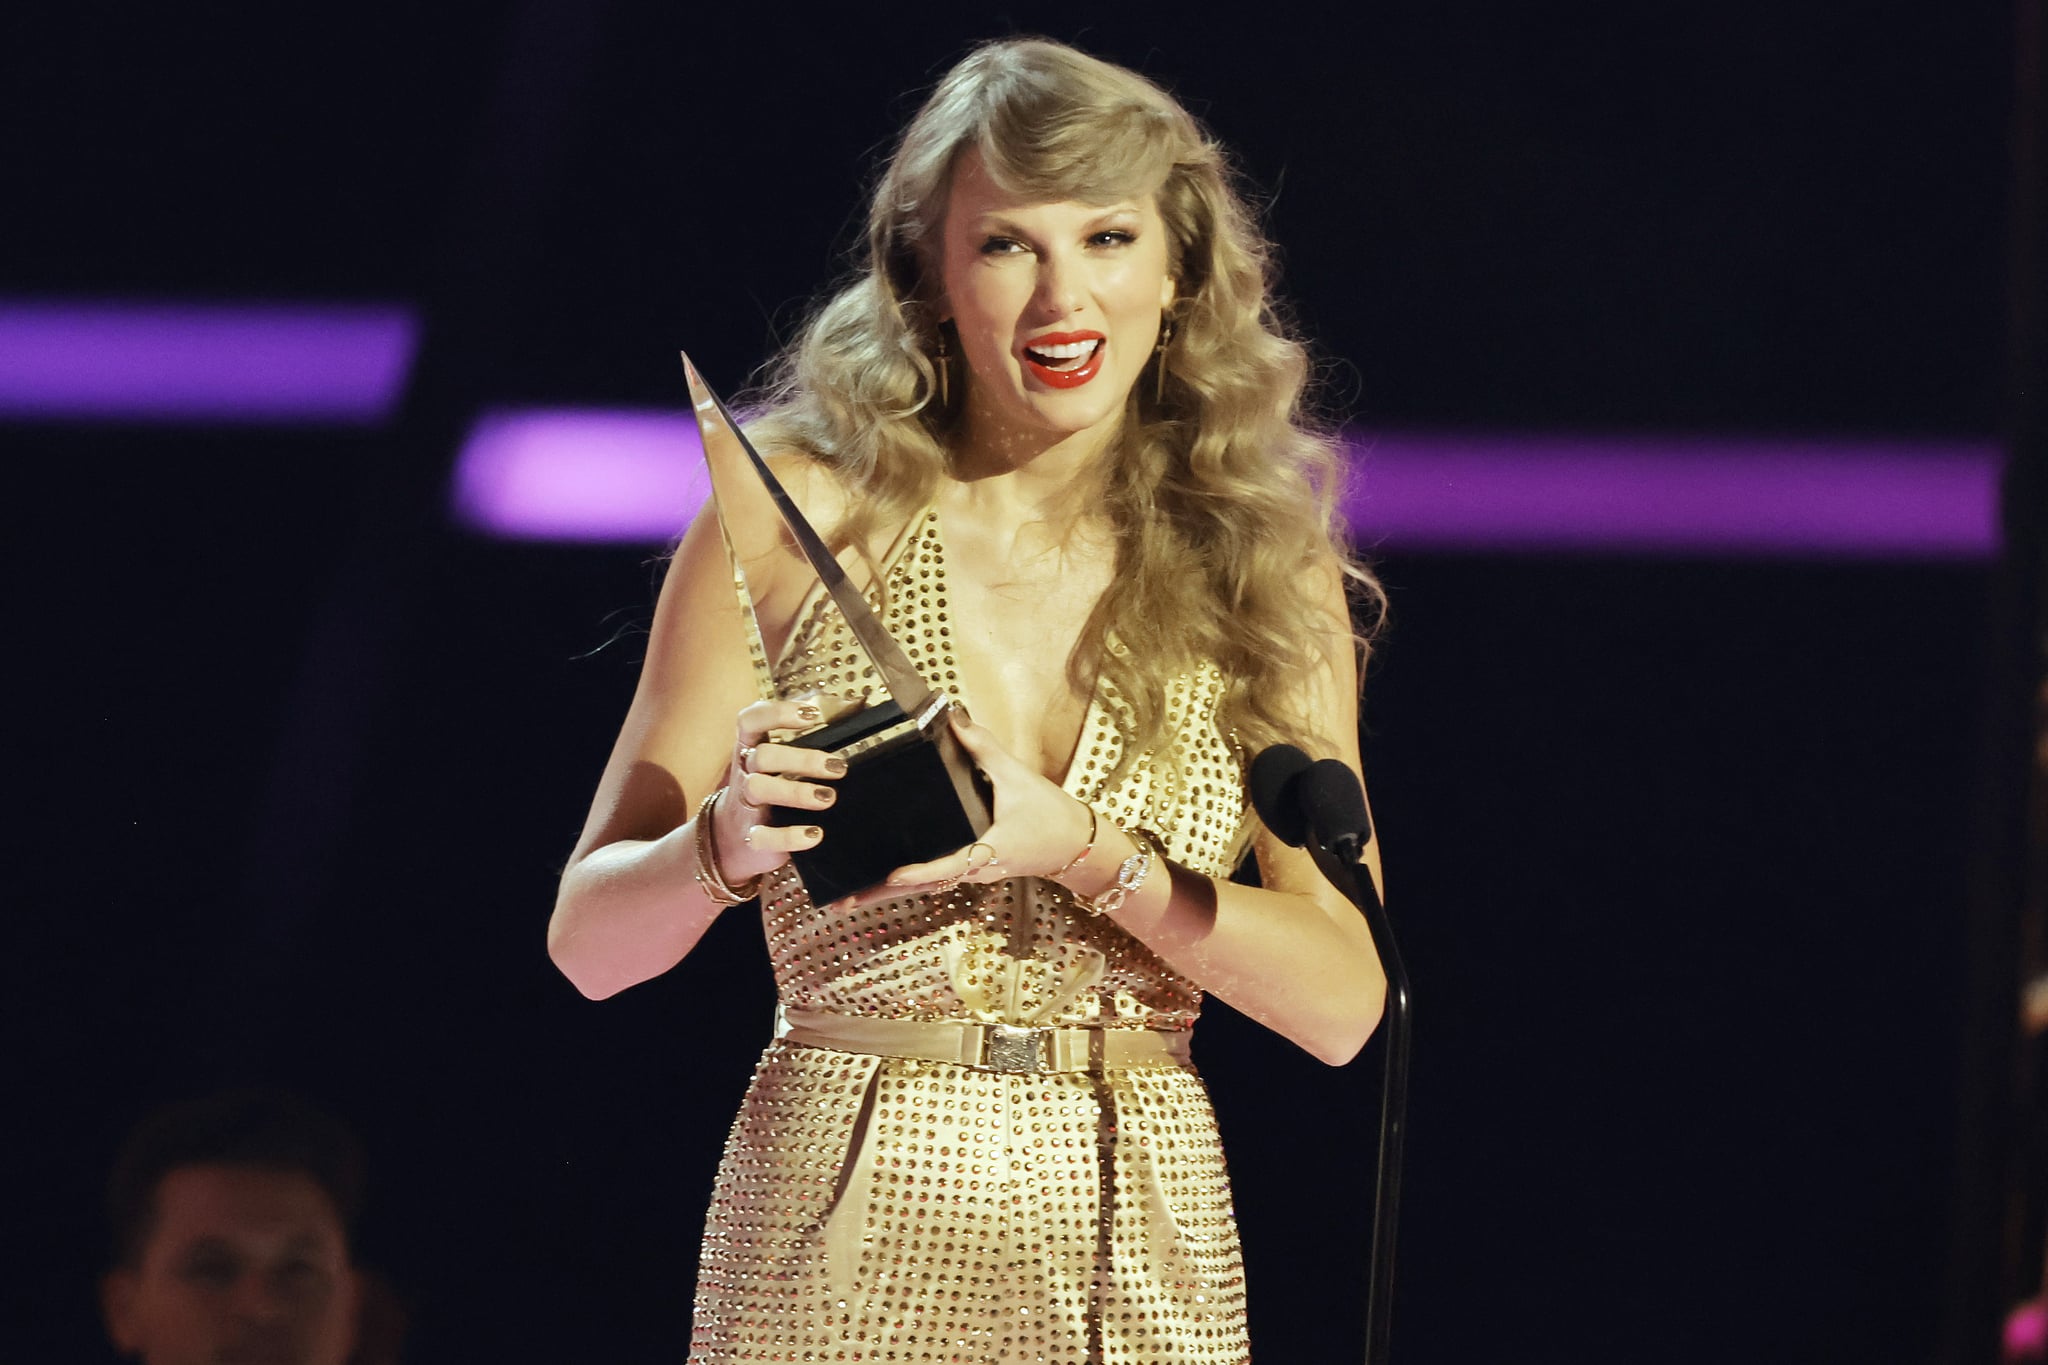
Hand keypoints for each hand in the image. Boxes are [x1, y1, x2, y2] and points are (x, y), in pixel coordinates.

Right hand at [710, 696, 846, 885]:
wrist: (734, 838)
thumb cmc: (772, 786)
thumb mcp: (785, 758)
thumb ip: (815, 730)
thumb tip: (855, 704)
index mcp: (752, 747)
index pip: (752, 720)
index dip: (778, 712)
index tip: (813, 715)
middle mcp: (745, 772)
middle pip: (763, 755)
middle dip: (801, 758)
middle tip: (838, 766)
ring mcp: (746, 805)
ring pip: (759, 788)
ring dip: (796, 792)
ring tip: (829, 797)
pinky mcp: (752, 837)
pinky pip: (763, 836)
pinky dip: (789, 836)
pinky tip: (815, 834)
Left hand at [847, 710, 1095, 904]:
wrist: (1078, 844)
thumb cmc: (1050, 814)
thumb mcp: (1018, 777)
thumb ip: (984, 748)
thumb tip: (954, 718)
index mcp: (986, 852)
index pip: (947, 866)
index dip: (920, 872)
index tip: (891, 876)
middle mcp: (974, 868)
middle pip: (922, 886)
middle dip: (882, 894)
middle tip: (841, 902)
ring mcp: (972, 872)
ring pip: (925, 886)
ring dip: (888, 892)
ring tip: (849, 897)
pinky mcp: (973, 868)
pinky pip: (935, 878)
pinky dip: (908, 881)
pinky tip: (884, 878)